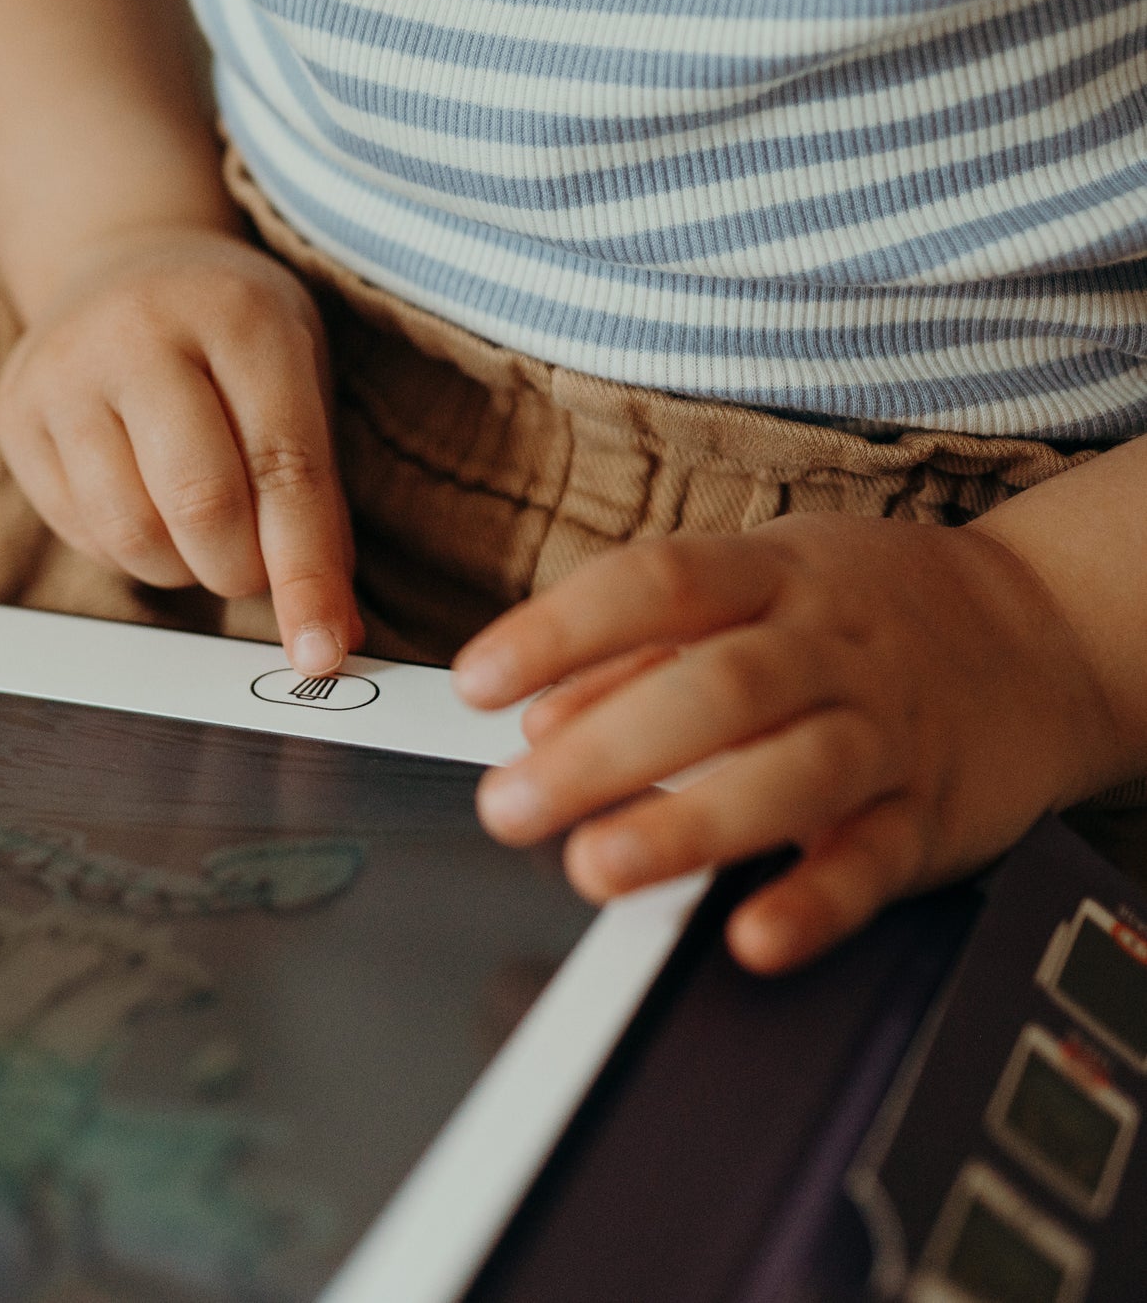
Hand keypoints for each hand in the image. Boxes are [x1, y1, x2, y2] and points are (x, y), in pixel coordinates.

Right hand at [0, 227, 359, 672]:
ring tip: (201, 530)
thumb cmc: (233, 336)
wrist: (123, 261)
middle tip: (253, 567)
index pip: (284, 464)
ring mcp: (68, 369)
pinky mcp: (17, 412)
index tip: (322, 651)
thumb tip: (332, 633)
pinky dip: (130, 550)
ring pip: (132, 532)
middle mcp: (144, 330)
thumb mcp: (300, 379)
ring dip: (183, 567)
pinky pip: (82, 531)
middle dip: (240, 570)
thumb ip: (320, 501)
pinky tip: (148, 506)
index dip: (306, 571)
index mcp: (240, 314)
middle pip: (202, 504)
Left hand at [452, 515, 1129, 972]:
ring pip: (792, 771)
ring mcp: (885, 730)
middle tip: (510, 804)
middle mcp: (831, 647)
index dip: (560, 630)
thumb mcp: (758, 588)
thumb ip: (646, 649)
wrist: (1033, 635)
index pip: (657, 584)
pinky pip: (873, 859)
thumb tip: (539, 715)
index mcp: (775, 574)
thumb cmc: (857, 612)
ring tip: (596, 867)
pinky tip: (752, 934)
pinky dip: (813, 901)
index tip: (476, 682)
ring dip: (689, 823)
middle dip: (603, 749)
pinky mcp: (929, 815)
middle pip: (716, 687)